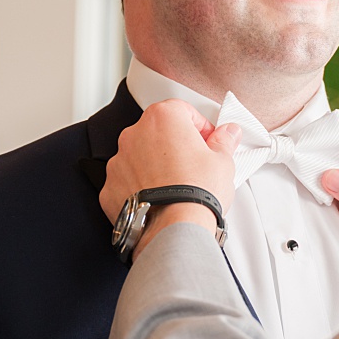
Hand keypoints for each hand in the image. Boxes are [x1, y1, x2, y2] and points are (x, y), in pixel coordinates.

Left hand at [100, 99, 240, 256]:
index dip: (199, 125)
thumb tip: (228, 133)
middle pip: (159, 131)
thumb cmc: (195, 192)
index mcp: (162, 118)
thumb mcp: (222, 161)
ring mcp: (118, 161)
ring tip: (177, 185)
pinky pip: (127, 180)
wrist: (173, 228)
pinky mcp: (110, 186)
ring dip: (156, 165)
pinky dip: (140, 186)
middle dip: (176, 144)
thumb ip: (224, 141)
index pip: (182, 110)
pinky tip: (159, 198)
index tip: (208, 140)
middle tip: (195, 164)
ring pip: (141, 156)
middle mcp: (135, 135)